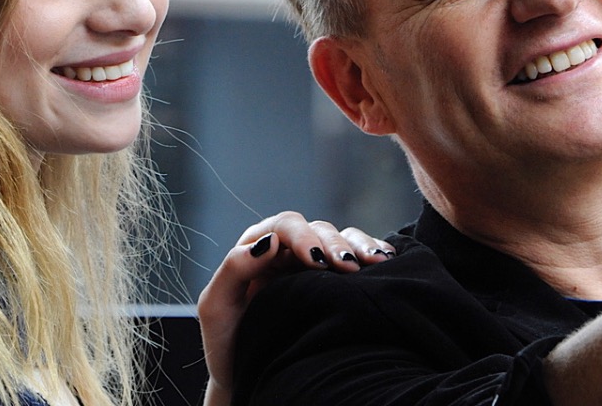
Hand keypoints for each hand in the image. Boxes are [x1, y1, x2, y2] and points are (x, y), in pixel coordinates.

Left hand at [197, 211, 394, 405]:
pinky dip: (374, 253)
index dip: (302, 237)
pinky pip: (358, 256)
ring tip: (375, 262)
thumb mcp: (215, 308)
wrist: (247, 375)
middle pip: (318, 230)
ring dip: (359, 246)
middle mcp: (288, 250)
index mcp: (257, 248)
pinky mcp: (335, 282)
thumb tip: (268, 243)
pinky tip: (386, 261)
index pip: (284, 227)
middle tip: (348, 266)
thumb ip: (232, 270)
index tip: (316, 260)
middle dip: (334, 244)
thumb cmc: (227, 343)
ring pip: (342, 238)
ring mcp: (313, 265)